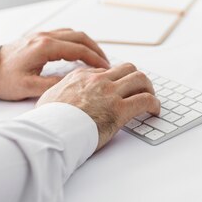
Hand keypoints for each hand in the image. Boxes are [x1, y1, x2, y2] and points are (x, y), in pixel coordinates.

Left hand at [0, 29, 109, 100]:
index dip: (95, 58)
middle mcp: (45, 37)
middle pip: (80, 37)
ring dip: (87, 43)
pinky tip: (79, 51)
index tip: (105, 67)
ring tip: (96, 57)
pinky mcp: (39, 38)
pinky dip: (77, 41)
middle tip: (105, 63)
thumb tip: (76, 82)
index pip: (79, 49)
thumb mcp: (29, 87)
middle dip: (96, 49)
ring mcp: (42, 35)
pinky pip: (64, 34)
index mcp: (44, 47)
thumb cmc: (3, 79)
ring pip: (73, 33)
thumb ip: (55, 84)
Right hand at [36, 63, 159, 150]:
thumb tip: (60, 96)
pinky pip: (145, 100)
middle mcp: (97, 80)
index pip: (107, 70)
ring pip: (140, 79)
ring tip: (151, 98)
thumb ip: (59, 91)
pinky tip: (154, 110)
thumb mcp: (48, 97)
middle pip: (128, 68)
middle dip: (137, 78)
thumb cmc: (47, 121)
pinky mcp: (119, 109)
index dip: (117, 79)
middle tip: (141, 89)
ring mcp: (109, 93)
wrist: (50, 132)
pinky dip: (154, 103)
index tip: (121, 87)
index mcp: (81, 76)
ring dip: (148, 88)